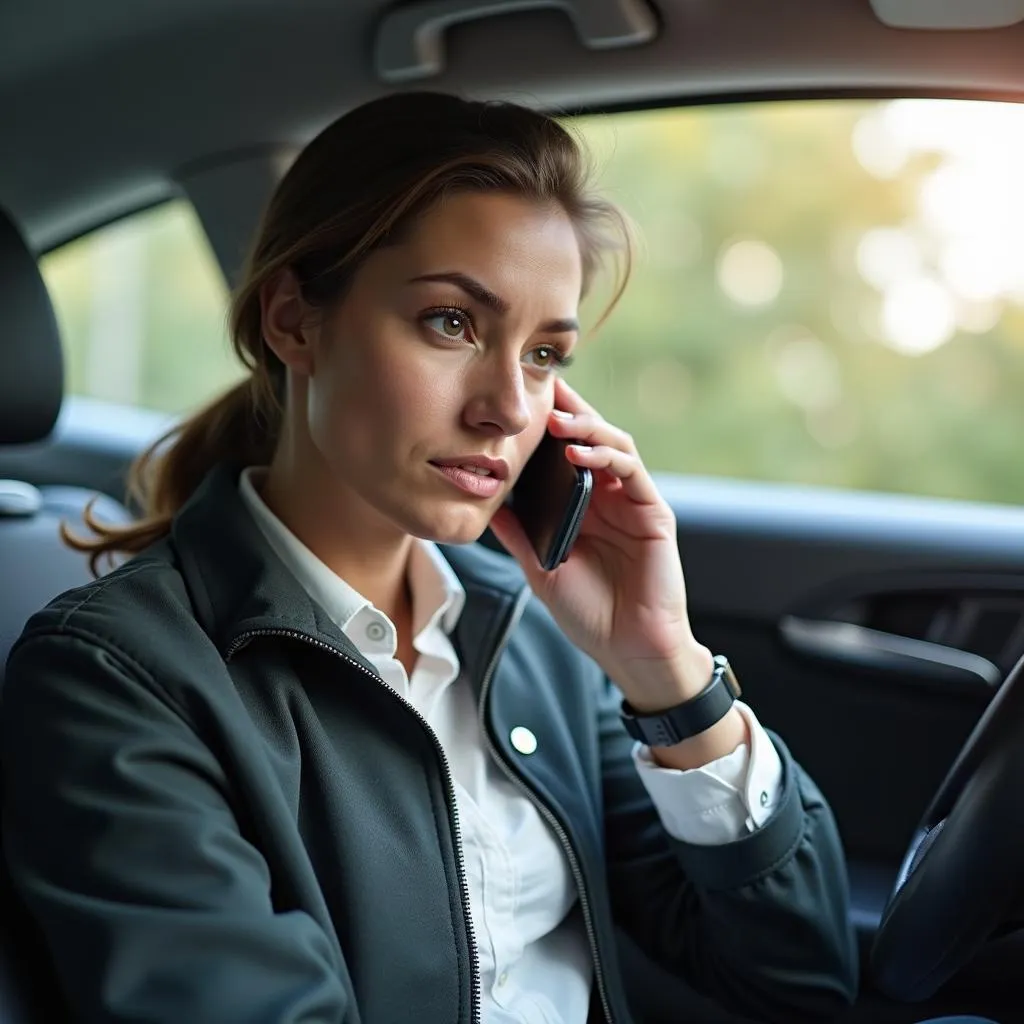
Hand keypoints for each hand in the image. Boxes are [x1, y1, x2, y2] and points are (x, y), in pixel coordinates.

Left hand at [489, 378, 713, 711]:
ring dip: (585, 429)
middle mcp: (609, 497)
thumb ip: (518, 535)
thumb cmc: (590, 614)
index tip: (519, 401)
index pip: (565, 454)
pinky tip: (577, 454)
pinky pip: (631, 472)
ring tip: (554, 421)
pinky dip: (605, 457)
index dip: (548, 426)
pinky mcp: (653, 513)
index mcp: (583, 507)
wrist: (629, 650)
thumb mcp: (540, 569)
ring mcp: (632, 502)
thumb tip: (485, 505)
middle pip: (590, 438)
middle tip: (540, 387)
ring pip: (614, 445)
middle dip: (568, 410)